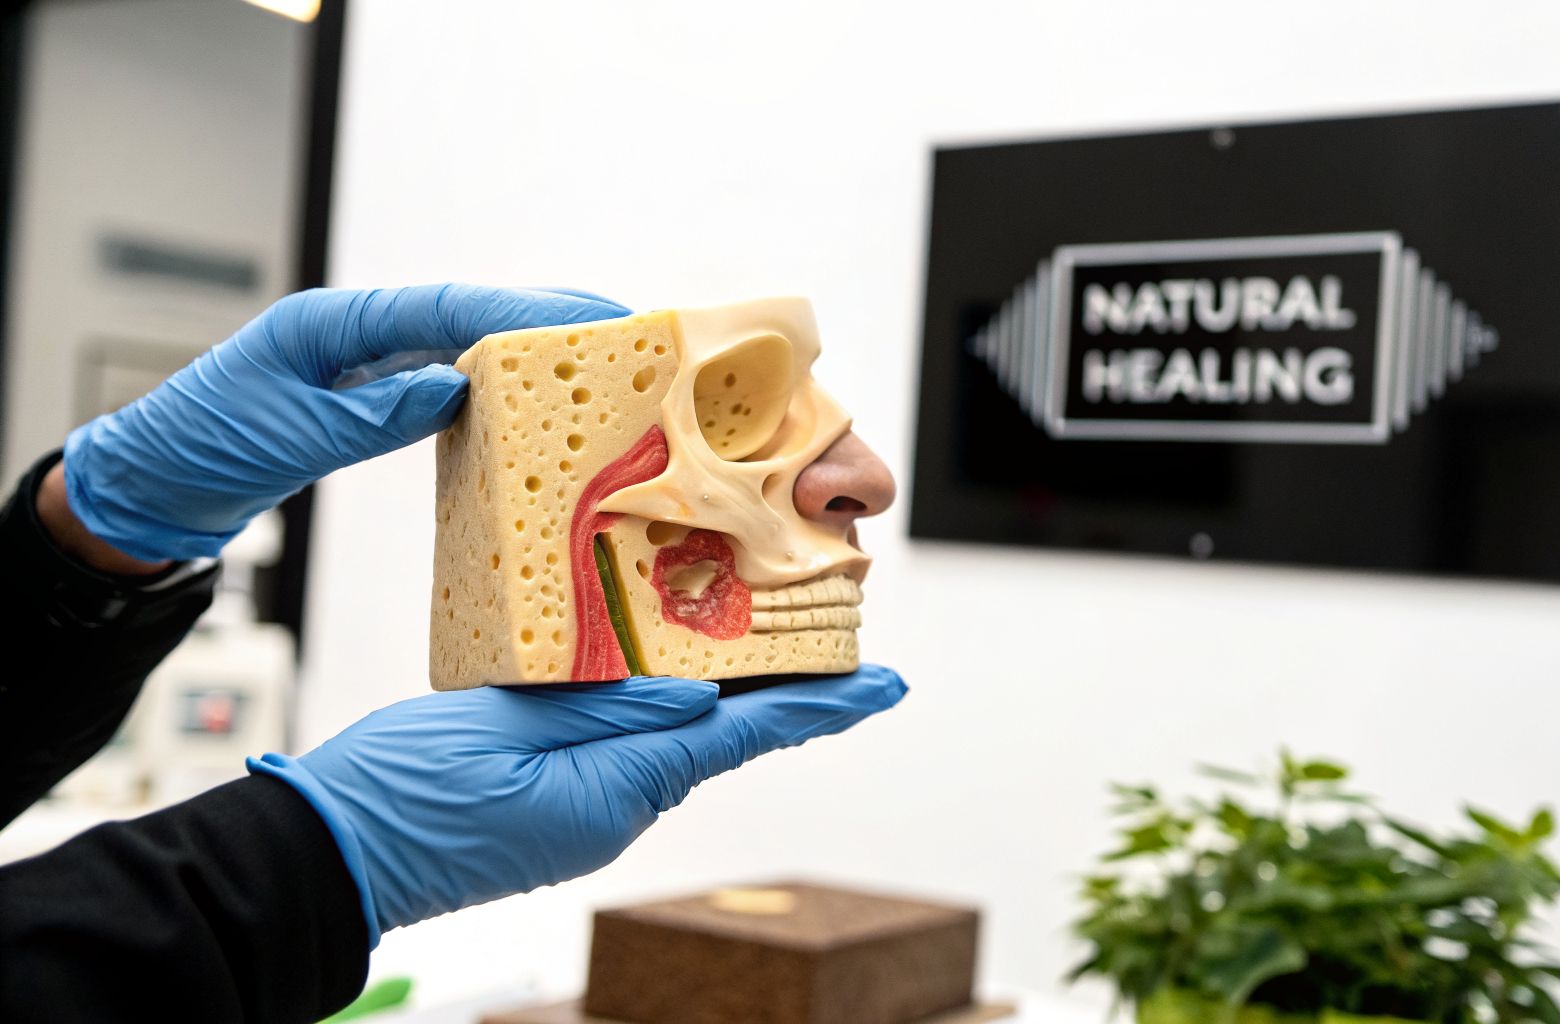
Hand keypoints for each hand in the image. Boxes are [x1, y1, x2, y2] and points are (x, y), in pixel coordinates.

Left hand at [62, 284, 629, 561]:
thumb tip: (454, 387)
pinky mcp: (372, 396)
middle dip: (549, 316)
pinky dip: (498, 387)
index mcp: (333, 323)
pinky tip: (541, 400)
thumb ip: (371, 412)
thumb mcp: (285, 434)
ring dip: (533, 348)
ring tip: (605, 359)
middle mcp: (358, 332)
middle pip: (469, 312)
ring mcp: (368, 362)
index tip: (590, 314)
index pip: (445, 306)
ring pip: (467, 344)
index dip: (523, 308)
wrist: (154, 486)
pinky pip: (450, 382)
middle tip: (629, 328)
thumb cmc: (200, 451)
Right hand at [249, 666, 906, 944]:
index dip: (819, 706)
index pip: (743, 736)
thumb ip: (611, 705)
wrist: (328, 856)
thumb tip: (701, 699)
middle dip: (776, 689)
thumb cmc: (405, 789)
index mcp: (616, 790)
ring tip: (756, 634)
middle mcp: (616, 810)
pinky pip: (629, 751)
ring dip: (720, 695)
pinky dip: (661, 710)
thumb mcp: (510, 725)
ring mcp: (586, 815)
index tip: (883, 685)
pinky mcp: (555, 809)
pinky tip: (665, 673)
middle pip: (718, 737)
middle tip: (826, 635)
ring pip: (673, 741)